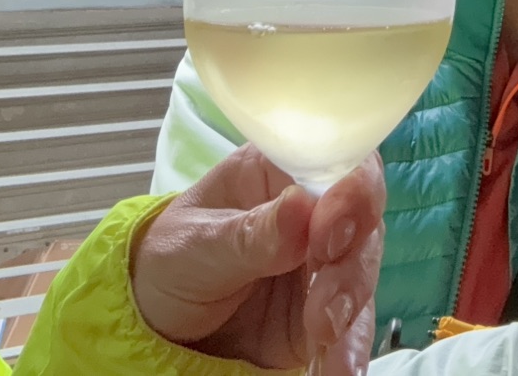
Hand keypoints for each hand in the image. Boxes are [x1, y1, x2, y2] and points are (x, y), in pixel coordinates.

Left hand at [132, 145, 384, 375]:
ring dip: (350, 306)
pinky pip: (350, 326)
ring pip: (361, 274)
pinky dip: (350, 347)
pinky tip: (343, 368)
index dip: (352, 188)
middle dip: (350, 261)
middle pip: (361, 223)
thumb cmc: (171, 260)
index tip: (332, 228)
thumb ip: (249, 232)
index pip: (339, 162)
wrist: (156, 324)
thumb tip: (301, 205)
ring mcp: (322, 264)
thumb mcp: (195, 245)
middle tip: (323, 300)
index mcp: (282, 172)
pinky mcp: (325, 313)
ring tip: (323, 338)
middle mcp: (314, 212)